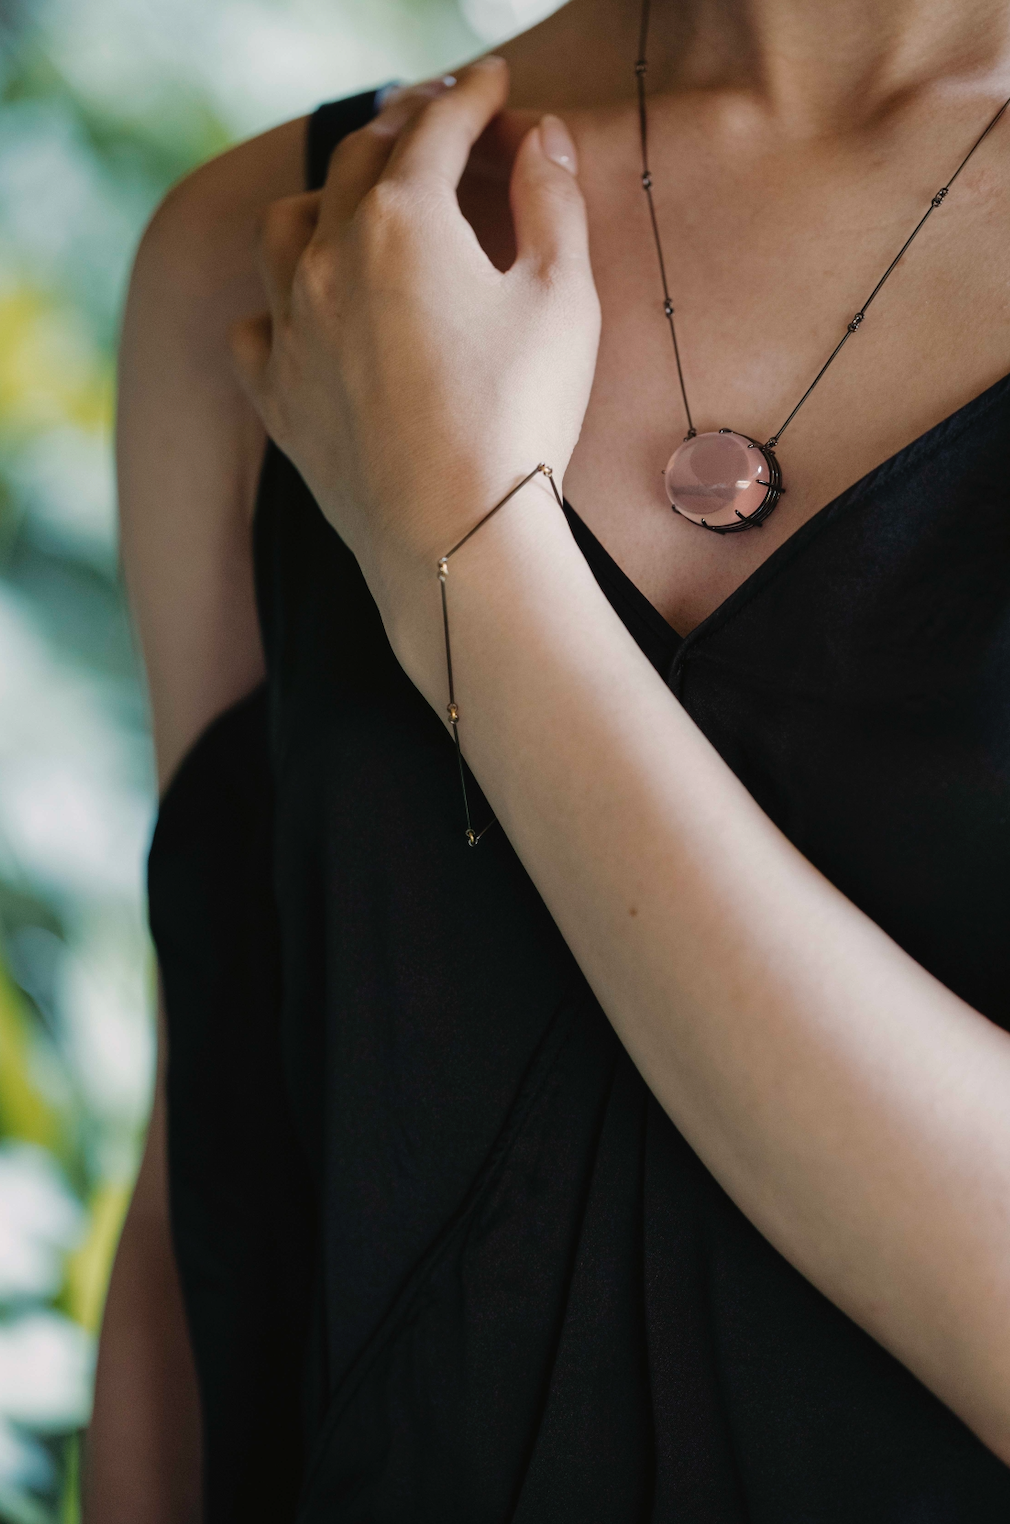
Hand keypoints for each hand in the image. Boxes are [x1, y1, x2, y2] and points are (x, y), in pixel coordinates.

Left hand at [230, 58, 600, 612]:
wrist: (456, 535)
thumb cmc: (520, 415)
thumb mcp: (564, 297)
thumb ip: (553, 201)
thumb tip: (539, 137)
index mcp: (402, 220)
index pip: (436, 129)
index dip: (471, 96)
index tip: (493, 83)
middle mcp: (329, 260)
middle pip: (355, 163)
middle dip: (399, 129)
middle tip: (432, 121)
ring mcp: (294, 330)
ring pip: (285, 231)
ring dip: (321, 202)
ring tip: (350, 205)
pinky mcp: (281, 399)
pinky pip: (256, 331)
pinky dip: (276, 307)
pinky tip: (298, 314)